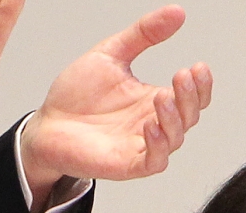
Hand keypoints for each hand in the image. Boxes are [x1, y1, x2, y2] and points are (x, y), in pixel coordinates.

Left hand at [19, 5, 212, 212]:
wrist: (45, 124)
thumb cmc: (75, 96)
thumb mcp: (111, 54)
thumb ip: (143, 34)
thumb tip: (176, 13)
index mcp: (153, 101)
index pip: (192, 97)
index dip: (201, 85)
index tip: (198, 66)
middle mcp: (153, 124)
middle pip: (189, 116)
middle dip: (191, 97)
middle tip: (182, 76)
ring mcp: (142, 146)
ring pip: (176, 139)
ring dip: (175, 118)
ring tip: (164, 96)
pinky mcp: (128, 165)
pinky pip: (154, 161)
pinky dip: (158, 146)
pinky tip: (150, 125)